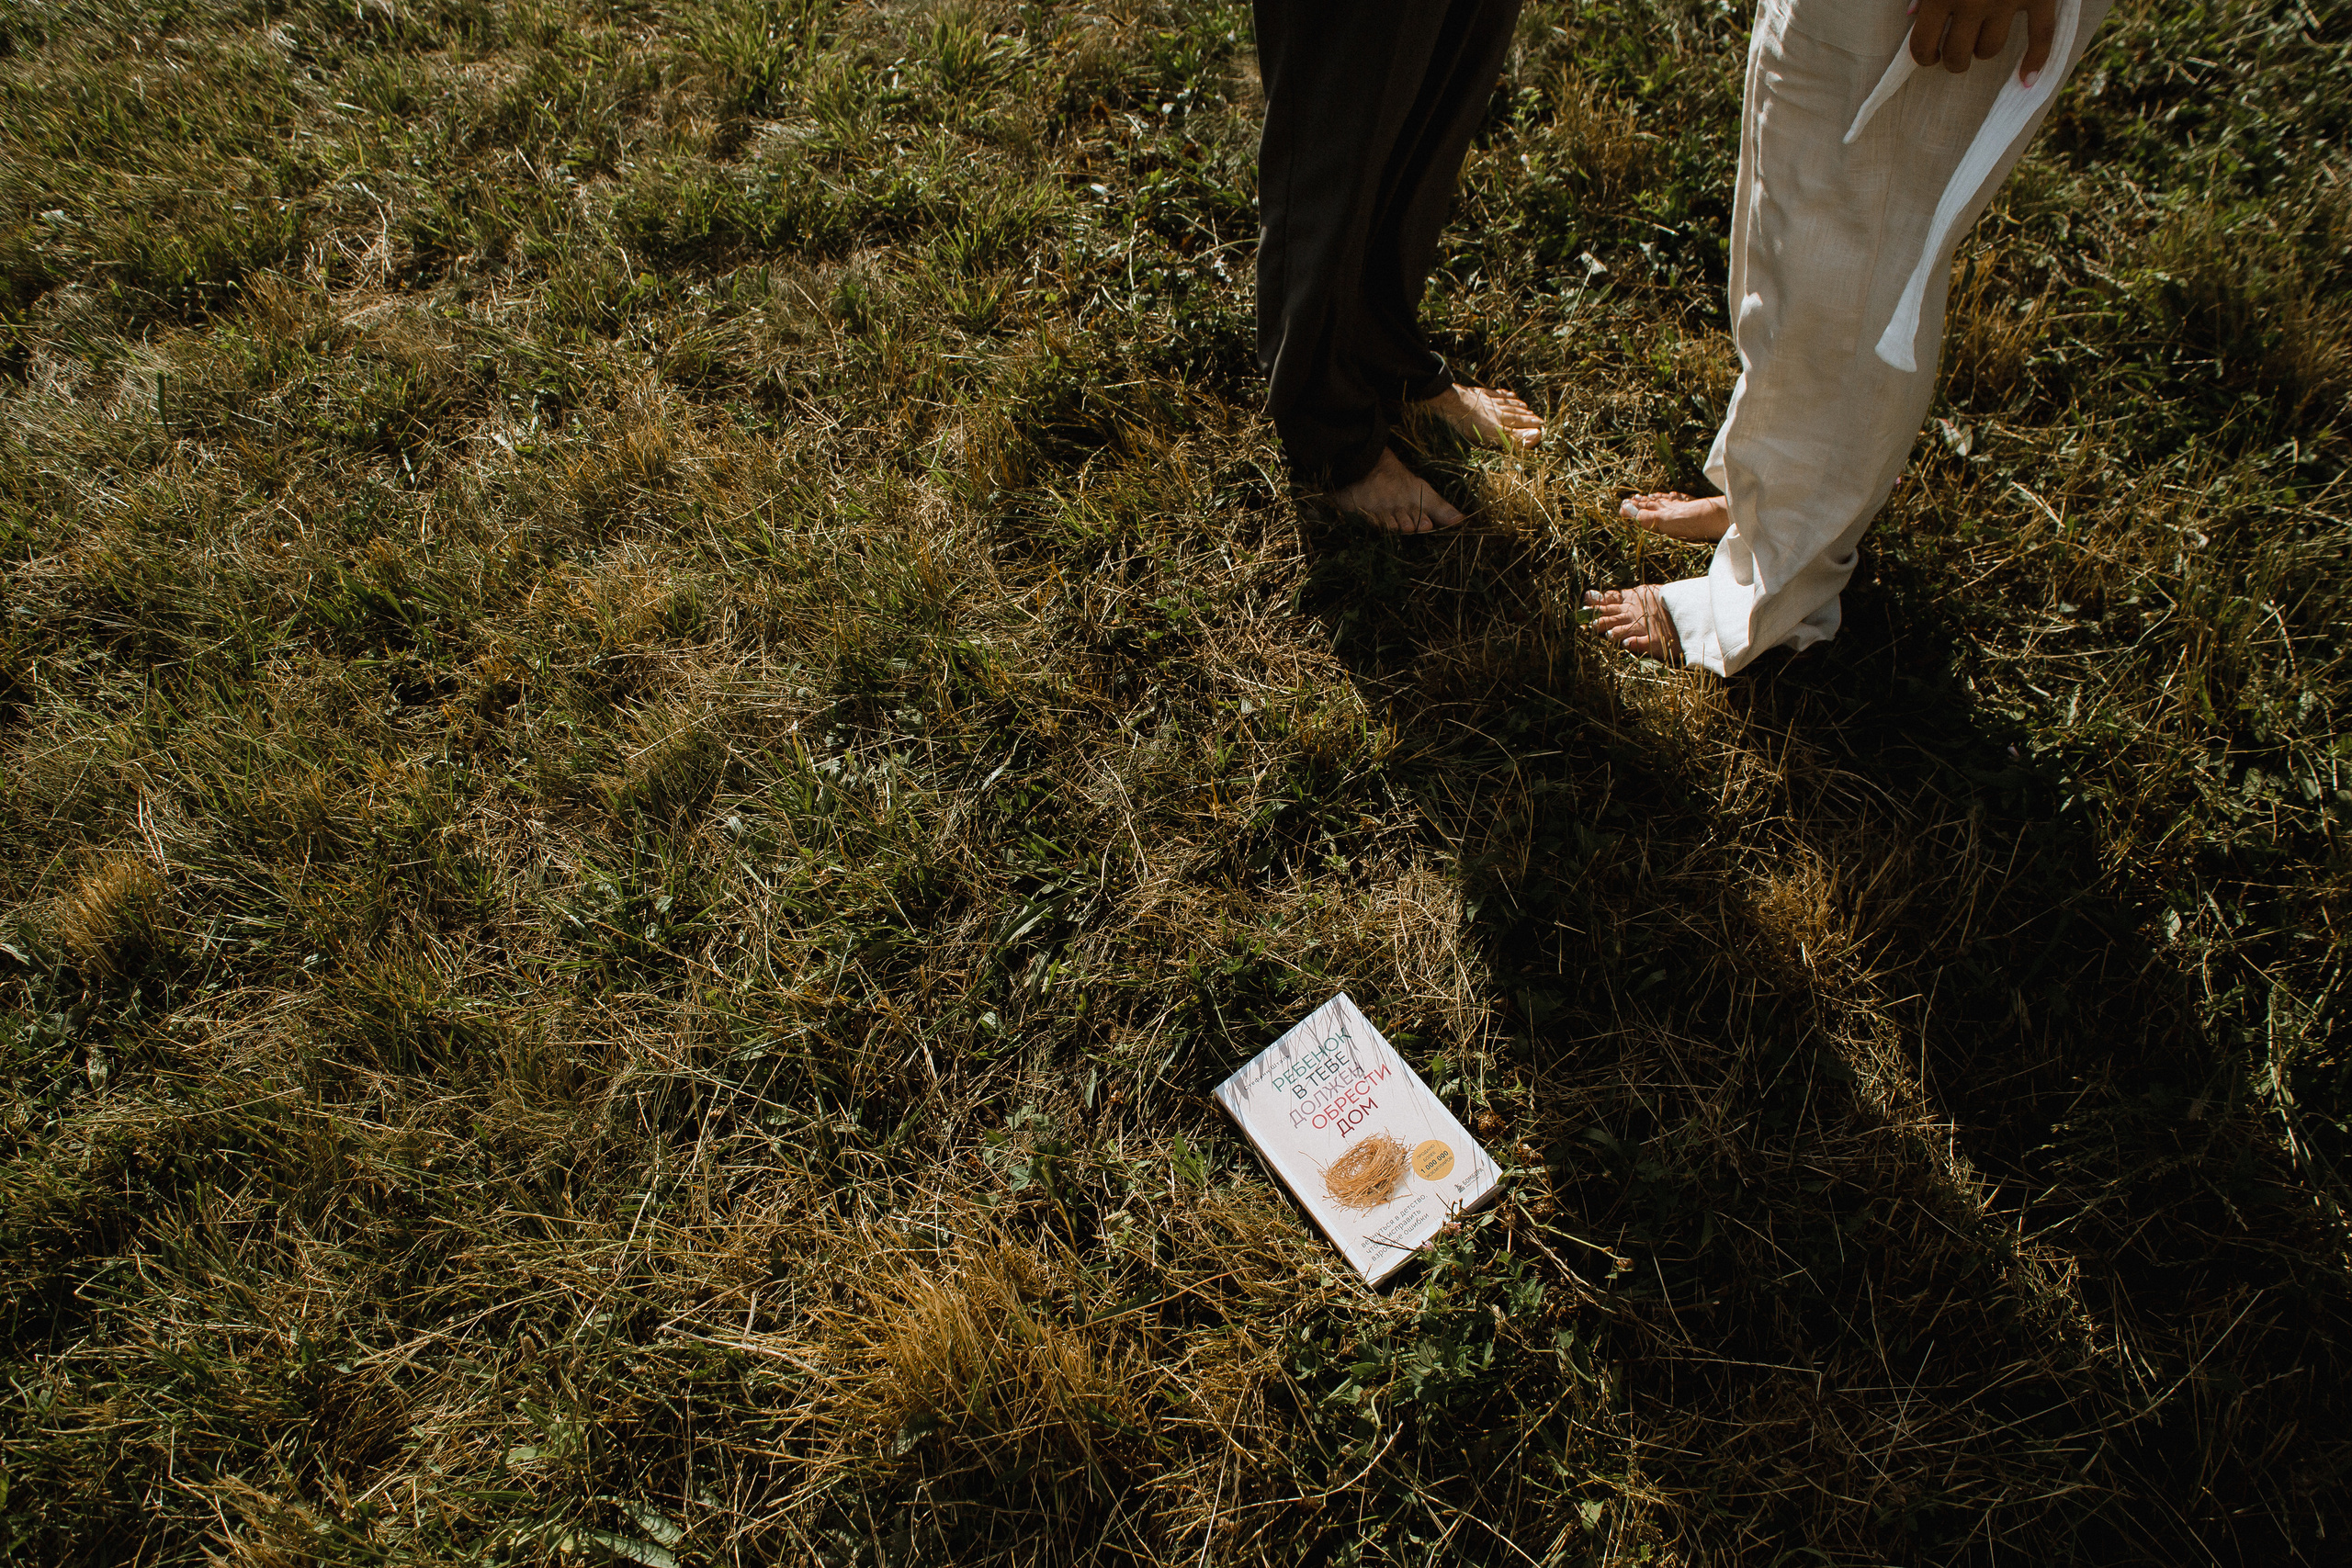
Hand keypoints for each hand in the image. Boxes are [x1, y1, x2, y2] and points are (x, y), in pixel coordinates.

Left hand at [1907, 0, 2057, 84]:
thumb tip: (1915, 16)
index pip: (1924, 46)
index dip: (1924, 57)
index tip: (1929, 56)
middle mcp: (1974, 1)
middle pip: (1958, 55)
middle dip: (1953, 59)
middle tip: (1955, 52)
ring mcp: (2009, 0)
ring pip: (1991, 50)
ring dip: (1983, 50)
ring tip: (1981, 39)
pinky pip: (2041, 36)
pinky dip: (2036, 60)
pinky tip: (2027, 79)